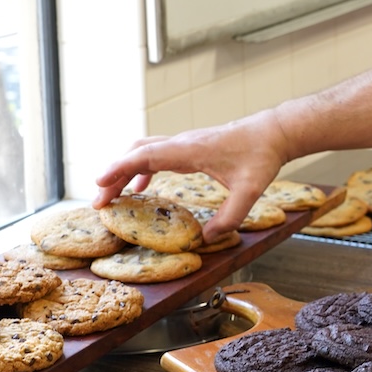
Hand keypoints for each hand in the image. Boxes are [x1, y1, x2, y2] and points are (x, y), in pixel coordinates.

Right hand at [92, 110, 292, 239]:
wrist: (273, 132)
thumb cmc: (261, 156)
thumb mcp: (249, 192)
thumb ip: (229, 218)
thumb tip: (207, 239)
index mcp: (189, 150)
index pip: (144, 156)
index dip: (119, 169)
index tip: (98, 183)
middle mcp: (181, 143)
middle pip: (136, 153)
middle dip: (114, 175)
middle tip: (99, 202)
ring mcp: (184, 143)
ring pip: (144, 151)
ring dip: (125, 170)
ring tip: (111, 196)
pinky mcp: (190, 146)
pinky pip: (158, 154)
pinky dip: (143, 167)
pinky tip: (142, 186)